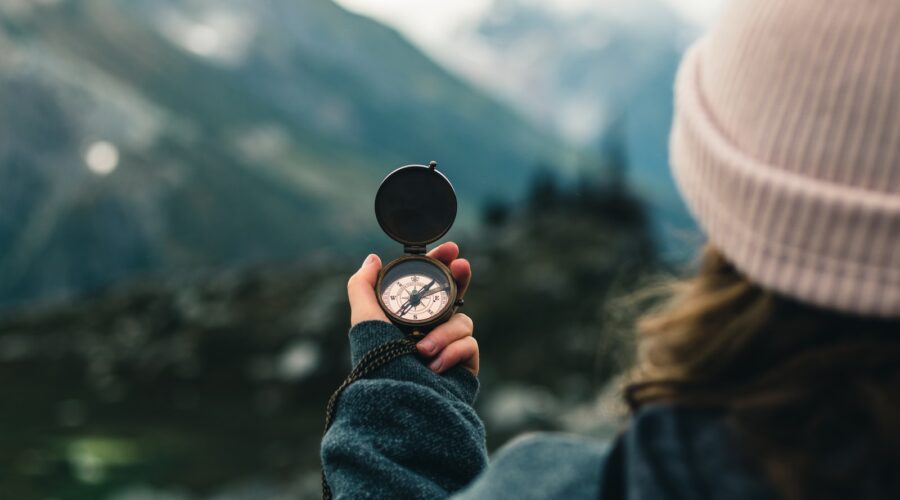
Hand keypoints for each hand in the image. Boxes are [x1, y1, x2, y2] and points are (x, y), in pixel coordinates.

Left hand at [346, 241, 477, 374]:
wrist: (398, 401)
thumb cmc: (378, 362)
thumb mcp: (364, 319)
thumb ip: (363, 286)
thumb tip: (372, 258)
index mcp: (408, 319)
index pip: (429, 285)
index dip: (441, 265)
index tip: (450, 248)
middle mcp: (429, 331)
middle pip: (454, 296)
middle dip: (460, 279)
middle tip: (462, 265)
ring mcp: (448, 348)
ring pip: (461, 321)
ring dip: (443, 332)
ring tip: (423, 351)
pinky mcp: (464, 365)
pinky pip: (469, 344)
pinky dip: (452, 352)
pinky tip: (435, 366)